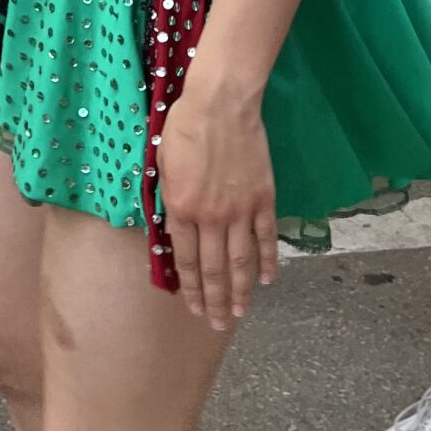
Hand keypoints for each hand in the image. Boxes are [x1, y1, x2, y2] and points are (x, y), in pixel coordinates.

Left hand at [153, 72, 277, 333]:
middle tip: (218, 326)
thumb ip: (171, 203)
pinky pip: (266, 238)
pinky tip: (266, 280)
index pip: (187, 260)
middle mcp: (212, 217)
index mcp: (182, 209)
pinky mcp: (264, 199)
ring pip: (241, 261)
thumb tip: (176, 231)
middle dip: (216, 301)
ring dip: (241, 292)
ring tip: (240, 315)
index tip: (194, 309)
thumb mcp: (164, 166)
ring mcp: (241, 210)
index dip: (190, 288)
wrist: (221, 104)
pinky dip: (267, 261)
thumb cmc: (184, 128)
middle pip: (214, 269)